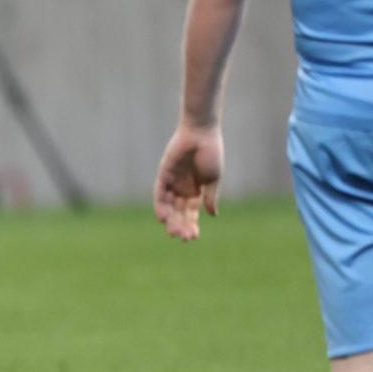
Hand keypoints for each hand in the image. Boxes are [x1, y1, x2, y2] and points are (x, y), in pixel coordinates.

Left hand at [153, 123, 222, 240]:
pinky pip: (159, 193)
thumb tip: (212, 215)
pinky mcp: (163, 174)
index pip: (191, 212)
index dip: (192, 225)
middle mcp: (182, 188)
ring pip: (169, 206)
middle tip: (183, 238)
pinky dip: (160, 205)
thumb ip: (210, 196)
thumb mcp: (213, 179)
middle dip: (181, 225)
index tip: (193, 238)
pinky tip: (162, 218)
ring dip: (171, 219)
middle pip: (179, 212)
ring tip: (173, 231)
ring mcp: (172, 182)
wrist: (201, 134)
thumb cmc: (211, 153)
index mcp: (196, 190)